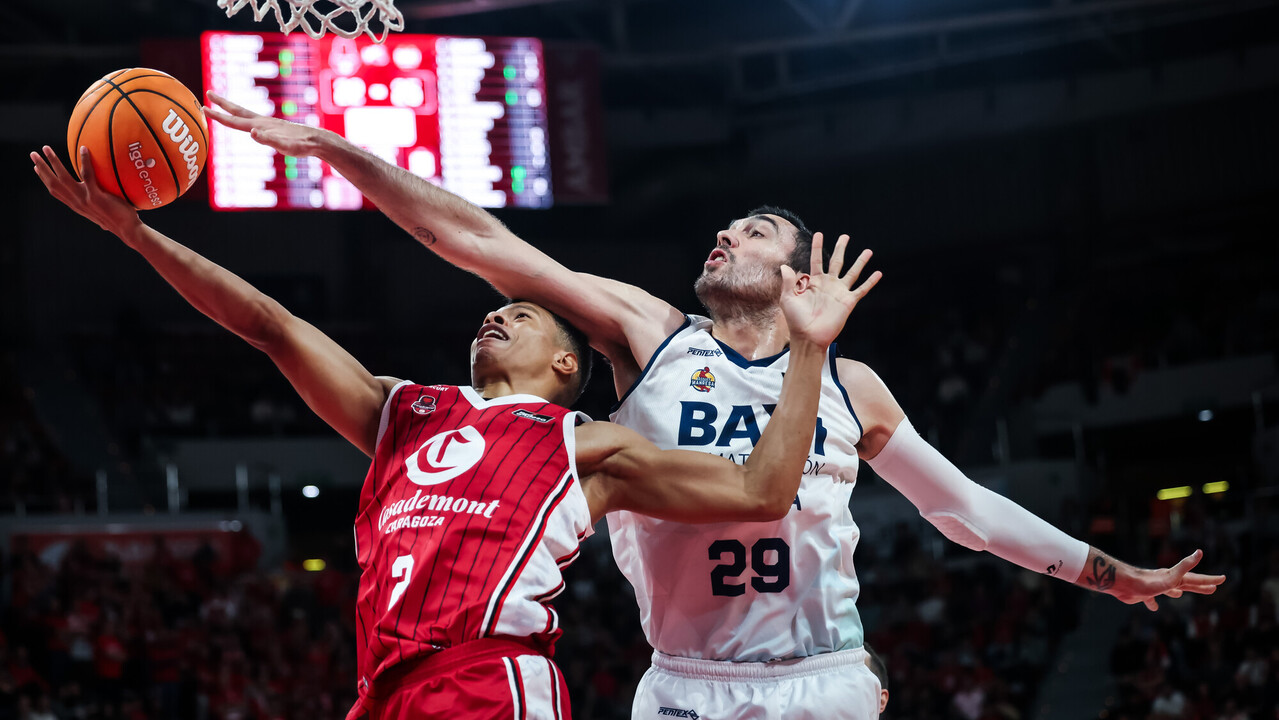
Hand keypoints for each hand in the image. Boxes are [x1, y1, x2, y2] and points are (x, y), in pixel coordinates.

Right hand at [31, 146, 139, 235]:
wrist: (127, 230)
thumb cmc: (119, 220)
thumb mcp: (102, 210)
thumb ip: (96, 201)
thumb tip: (98, 194)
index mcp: (76, 205)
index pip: (55, 191)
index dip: (44, 179)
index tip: (36, 168)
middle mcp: (77, 203)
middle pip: (53, 183)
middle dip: (42, 168)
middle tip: (33, 154)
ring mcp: (85, 200)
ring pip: (63, 178)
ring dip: (53, 162)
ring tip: (46, 148)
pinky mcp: (96, 197)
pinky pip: (88, 175)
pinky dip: (85, 161)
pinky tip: (83, 149)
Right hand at [203, 91, 325, 156]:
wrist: (317, 141)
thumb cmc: (302, 146)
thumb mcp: (285, 146)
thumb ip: (269, 139)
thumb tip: (253, 132)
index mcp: (261, 126)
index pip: (234, 121)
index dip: (218, 116)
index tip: (203, 108)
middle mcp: (263, 122)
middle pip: (238, 111)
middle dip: (222, 103)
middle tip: (208, 93)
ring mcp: (269, 124)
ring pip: (246, 115)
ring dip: (232, 110)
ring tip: (222, 105)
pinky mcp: (275, 128)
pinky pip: (254, 122)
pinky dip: (245, 119)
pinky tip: (246, 123)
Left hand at [779, 233, 880, 348]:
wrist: (809, 337)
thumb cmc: (796, 320)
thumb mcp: (787, 299)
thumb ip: (788, 282)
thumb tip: (785, 266)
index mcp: (813, 282)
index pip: (816, 260)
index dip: (817, 247)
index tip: (819, 234)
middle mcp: (828, 284)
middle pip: (836, 261)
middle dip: (841, 248)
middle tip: (845, 236)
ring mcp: (839, 292)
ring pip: (852, 272)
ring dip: (860, 262)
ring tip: (868, 251)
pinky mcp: (848, 302)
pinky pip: (861, 289)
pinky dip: (870, 282)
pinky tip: (878, 273)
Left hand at [1088, 549, 1224, 610]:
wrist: (1122, 583)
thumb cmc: (1147, 581)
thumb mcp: (1171, 576)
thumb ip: (1186, 566)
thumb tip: (1200, 551)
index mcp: (1175, 578)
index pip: (1197, 579)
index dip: (1210, 580)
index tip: (1223, 579)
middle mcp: (1167, 581)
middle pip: (1187, 584)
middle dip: (1200, 586)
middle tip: (1212, 588)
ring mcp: (1155, 588)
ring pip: (1170, 590)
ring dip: (1178, 592)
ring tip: (1181, 594)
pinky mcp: (1143, 595)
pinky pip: (1151, 600)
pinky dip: (1154, 603)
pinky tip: (1154, 607)